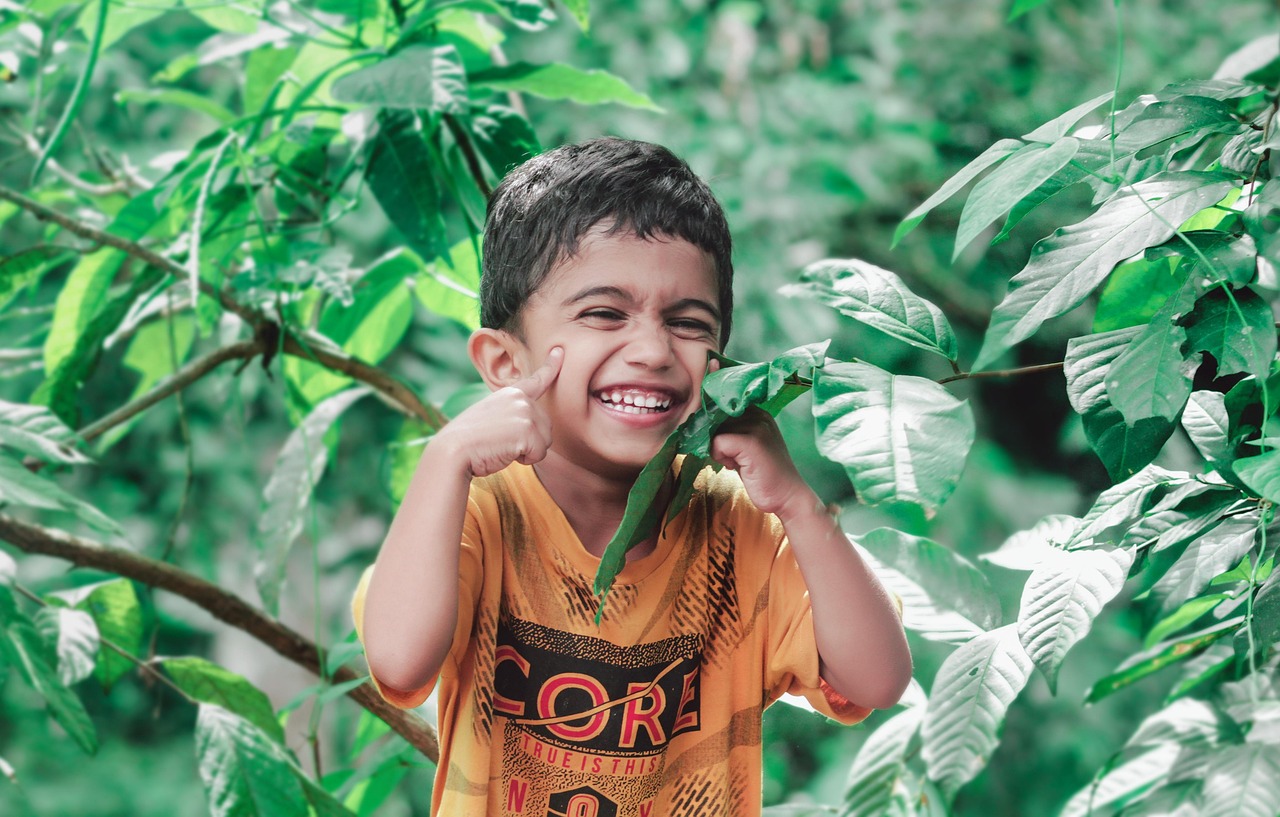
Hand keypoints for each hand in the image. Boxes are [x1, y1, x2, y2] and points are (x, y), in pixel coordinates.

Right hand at [435, 347, 562, 478]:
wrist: (453, 450)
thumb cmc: (469, 442)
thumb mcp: (491, 418)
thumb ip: (511, 414)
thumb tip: (530, 426)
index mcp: (510, 393)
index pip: (536, 380)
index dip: (551, 366)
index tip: (559, 350)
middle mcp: (521, 399)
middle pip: (545, 427)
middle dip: (529, 440)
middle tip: (501, 441)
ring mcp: (525, 411)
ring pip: (545, 442)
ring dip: (527, 451)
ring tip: (501, 446)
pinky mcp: (528, 429)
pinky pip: (540, 454)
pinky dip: (525, 460)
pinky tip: (504, 452)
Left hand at [710, 408, 813, 518]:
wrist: (787, 495)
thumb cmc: (764, 474)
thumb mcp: (747, 446)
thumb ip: (732, 433)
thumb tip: (704, 427)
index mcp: (759, 414)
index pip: (723, 407)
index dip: (716, 425)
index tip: (724, 444)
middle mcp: (759, 416)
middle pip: (717, 418)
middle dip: (717, 439)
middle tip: (733, 457)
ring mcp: (757, 427)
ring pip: (715, 430)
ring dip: (718, 449)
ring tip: (736, 462)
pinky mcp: (751, 442)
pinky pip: (718, 442)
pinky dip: (719, 456)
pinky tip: (733, 466)